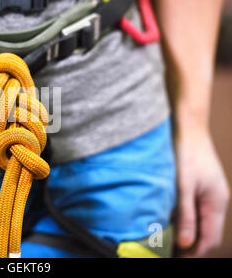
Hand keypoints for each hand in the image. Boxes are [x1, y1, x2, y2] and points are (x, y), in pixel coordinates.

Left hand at [175, 126, 229, 256]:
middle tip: (171, 254)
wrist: (188, 128)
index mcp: (216, 203)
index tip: (177, 258)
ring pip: (202, 222)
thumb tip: (186, 244)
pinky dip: (186, 219)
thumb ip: (186, 215)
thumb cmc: (186, 154)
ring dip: (189, 233)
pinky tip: (171, 221)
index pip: (209, 238)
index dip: (194, 252)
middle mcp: (217, 200)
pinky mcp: (201, 187)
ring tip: (170, 242)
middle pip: (208, 233)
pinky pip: (197, 210)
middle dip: (192, 246)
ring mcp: (210, 193)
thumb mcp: (183, 187)